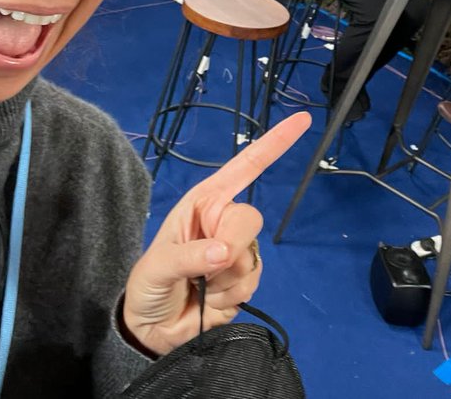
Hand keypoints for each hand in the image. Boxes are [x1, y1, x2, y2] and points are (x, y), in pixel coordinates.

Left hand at [121, 111, 311, 355]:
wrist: (152, 330)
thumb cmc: (148, 286)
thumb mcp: (156, 268)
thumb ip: (189, 257)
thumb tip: (225, 252)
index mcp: (204, 203)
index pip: (244, 168)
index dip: (273, 144)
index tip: (302, 121)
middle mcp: (223, 221)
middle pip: (249, 220)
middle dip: (230, 246)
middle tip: (205, 268)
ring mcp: (237, 251)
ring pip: (250, 257)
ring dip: (224, 279)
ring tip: (199, 286)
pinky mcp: (244, 280)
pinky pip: (251, 283)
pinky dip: (229, 296)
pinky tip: (210, 300)